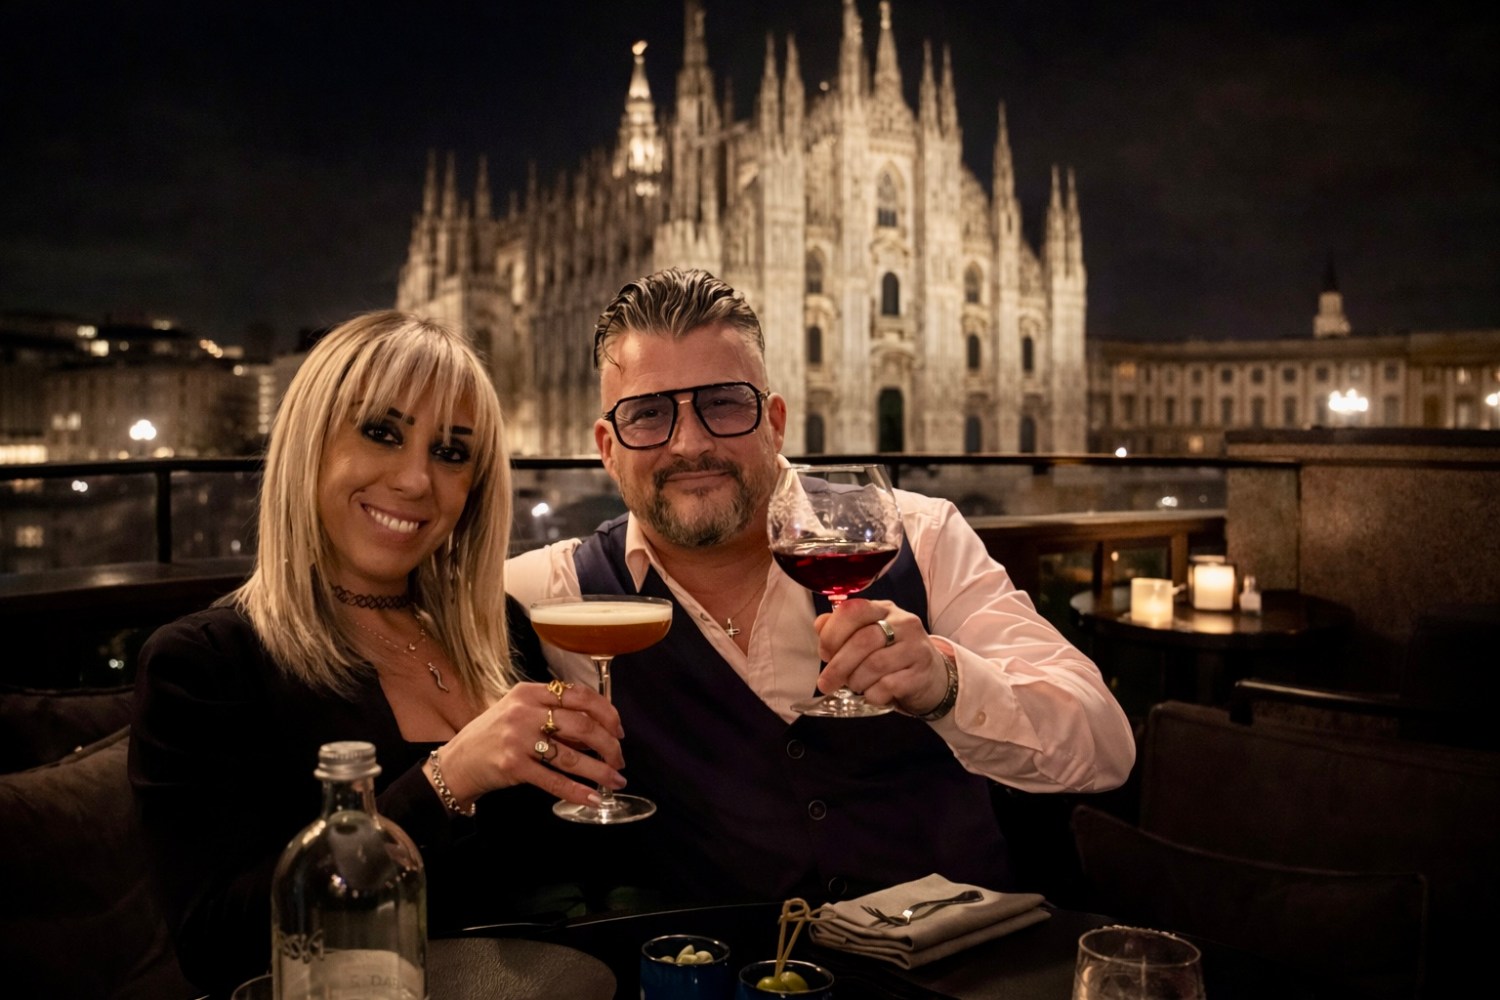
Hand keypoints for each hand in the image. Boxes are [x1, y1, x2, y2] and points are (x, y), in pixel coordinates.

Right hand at [432, 680, 626, 808]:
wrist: (457, 761)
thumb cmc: (494, 735)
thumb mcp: (520, 712)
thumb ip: (555, 715)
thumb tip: (598, 731)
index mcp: (529, 692)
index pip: (579, 694)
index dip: (606, 712)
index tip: (618, 729)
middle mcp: (524, 712)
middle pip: (581, 724)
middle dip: (608, 744)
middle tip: (619, 758)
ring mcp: (517, 739)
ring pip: (572, 756)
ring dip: (600, 770)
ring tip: (615, 780)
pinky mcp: (513, 766)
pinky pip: (554, 780)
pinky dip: (577, 791)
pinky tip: (593, 797)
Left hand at [813, 598, 950, 715]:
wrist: (932, 676)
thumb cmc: (892, 654)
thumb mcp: (869, 634)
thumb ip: (842, 628)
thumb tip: (820, 626)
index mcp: (883, 609)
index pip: (854, 610)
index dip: (833, 633)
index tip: (824, 653)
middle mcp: (903, 623)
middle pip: (863, 641)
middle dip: (838, 666)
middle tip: (826, 683)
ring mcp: (915, 647)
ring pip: (875, 665)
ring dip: (857, 681)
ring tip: (855, 686)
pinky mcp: (921, 673)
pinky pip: (888, 685)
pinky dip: (873, 694)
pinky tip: (873, 694)